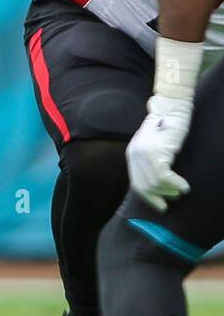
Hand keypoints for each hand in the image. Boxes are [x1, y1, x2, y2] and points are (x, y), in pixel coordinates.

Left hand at [126, 95, 192, 211]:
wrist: (171, 109)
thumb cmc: (167, 127)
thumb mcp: (154, 146)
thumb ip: (150, 162)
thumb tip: (158, 185)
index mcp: (131, 155)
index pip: (136, 183)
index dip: (148, 197)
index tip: (160, 206)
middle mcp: (134, 156)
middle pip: (144, 185)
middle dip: (159, 196)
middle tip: (173, 199)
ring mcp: (143, 154)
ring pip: (154, 183)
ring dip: (169, 190)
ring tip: (180, 191)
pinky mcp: (156, 153)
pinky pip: (163, 176)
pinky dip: (175, 183)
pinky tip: (184, 186)